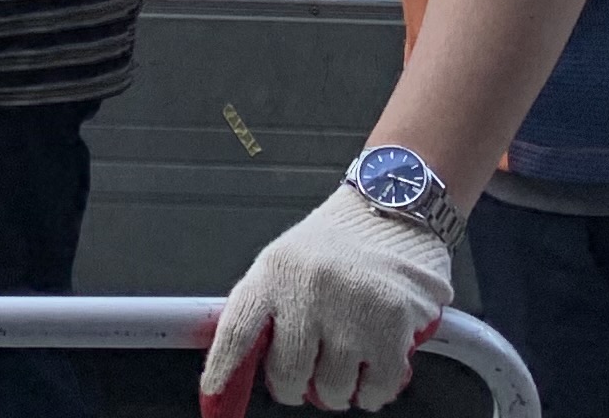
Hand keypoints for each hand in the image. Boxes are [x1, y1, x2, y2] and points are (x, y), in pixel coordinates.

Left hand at [199, 186, 449, 414]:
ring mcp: (351, 312)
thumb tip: (246, 362)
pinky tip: (371, 371)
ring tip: (343, 365)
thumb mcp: (288, 262)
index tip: (212, 393)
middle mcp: (308, 291)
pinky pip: (372, 391)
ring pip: (331, 389)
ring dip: (335, 391)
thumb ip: (269, 308)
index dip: (222, 368)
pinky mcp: (392, 330)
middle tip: (302, 379)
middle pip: (287, 372)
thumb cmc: (339, 245)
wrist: (395, 214)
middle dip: (292, 387)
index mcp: (274, 272)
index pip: (238, 330)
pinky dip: (370, 393)